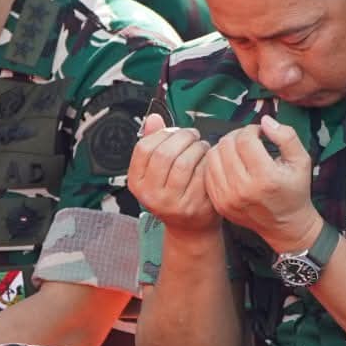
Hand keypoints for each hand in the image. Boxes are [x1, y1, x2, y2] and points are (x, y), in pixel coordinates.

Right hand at [126, 113, 219, 232]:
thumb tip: (154, 117)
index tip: (174, 131)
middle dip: (183, 137)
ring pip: (185, 162)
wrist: (190, 227)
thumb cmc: (173, 192)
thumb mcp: (156, 170)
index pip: (144, 148)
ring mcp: (172, 203)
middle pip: (165, 153)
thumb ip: (153, 142)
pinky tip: (209, 160)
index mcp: (136, 183)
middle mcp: (150, 195)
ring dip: (198, 147)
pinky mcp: (194, 205)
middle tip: (193, 135)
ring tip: (202, 146)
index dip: (163, 134)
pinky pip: (202, 173)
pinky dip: (208, 161)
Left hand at [204, 115, 316, 252]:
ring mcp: (228, 198)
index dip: (252, 129)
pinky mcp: (219, 203)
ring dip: (224, 146)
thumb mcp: (302, 161)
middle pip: (227, 145)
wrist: (285, 224)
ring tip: (238, 149)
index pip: (246, 140)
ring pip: (213, 156)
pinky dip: (216, 162)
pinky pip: (207, 172)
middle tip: (248, 139)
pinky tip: (230, 163)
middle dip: (237, 135)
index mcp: (265, 177)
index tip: (259, 133)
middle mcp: (243, 189)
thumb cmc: (294, 190)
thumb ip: (286, 136)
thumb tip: (265, 121)